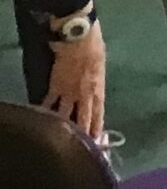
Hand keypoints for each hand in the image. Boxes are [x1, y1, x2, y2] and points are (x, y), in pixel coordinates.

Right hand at [43, 27, 107, 141]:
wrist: (79, 39)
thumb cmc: (95, 48)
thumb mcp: (102, 67)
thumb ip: (97, 82)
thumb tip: (95, 90)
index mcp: (99, 90)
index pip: (99, 115)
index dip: (98, 129)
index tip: (98, 142)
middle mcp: (85, 96)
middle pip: (84, 120)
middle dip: (82, 135)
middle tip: (81, 149)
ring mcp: (69, 93)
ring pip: (66, 116)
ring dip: (64, 128)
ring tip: (61, 141)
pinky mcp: (55, 87)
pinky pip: (49, 103)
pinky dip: (45, 112)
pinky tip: (41, 120)